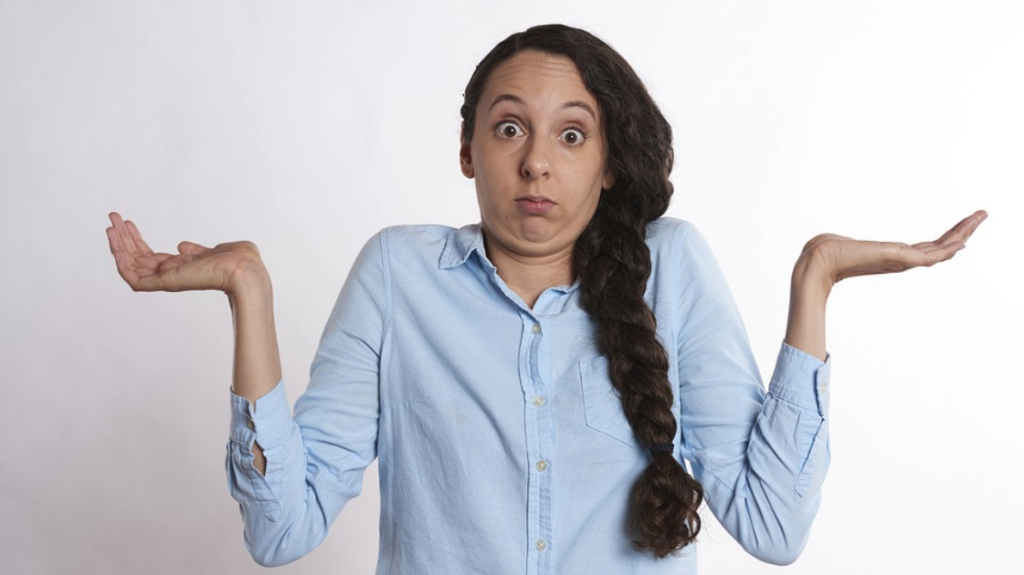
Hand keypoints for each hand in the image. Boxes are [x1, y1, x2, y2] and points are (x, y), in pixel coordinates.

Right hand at [105, 212, 267, 293]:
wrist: (244, 269)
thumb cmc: (239, 260)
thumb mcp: (213, 251)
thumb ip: (196, 250)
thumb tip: (182, 246)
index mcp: (181, 267)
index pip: (150, 256)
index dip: (136, 240)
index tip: (127, 223)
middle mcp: (171, 274)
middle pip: (137, 258)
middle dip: (123, 238)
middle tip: (112, 218)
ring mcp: (167, 280)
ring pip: (131, 267)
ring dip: (117, 246)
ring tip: (109, 226)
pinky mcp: (165, 284)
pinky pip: (134, 279)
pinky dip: (122, 264)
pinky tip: (115, 245)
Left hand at [796, 210, 987, 291]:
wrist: (818, 262)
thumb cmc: (828, 252)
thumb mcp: (850, 245)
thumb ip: (855, 247)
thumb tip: (842, 244)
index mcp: (892, 256)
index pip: (926, 248)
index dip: (945, 240)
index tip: (962, 231)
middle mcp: (900, 260)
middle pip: (939, 248)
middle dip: (962, 232)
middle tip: (983, 215)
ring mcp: (900, 261)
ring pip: (941, 250)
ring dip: (962, 233)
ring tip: (980, 217)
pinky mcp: (897, 259)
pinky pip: (930, 255)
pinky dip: (948, 247)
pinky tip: (963, 240)